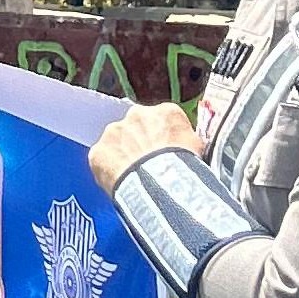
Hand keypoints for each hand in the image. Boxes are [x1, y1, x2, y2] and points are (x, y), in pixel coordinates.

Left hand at [86, 101, 200, 190]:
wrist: (164, 185)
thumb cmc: (186, 170)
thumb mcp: (199, 150)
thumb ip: (187, 142)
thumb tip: (186, 149)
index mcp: (166, 112)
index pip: (162, 121)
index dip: (163, 140)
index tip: (164, 153)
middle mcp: (137, 115)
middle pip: (136, 128)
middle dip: (140, 144)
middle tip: (147, 166)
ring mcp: (115, 131)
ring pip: (117, 142)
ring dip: (123, 156)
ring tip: (135, 178)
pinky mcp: (99, 151)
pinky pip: (102, 160)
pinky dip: (108, 171)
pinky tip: (121, 183)